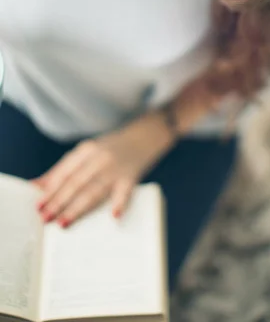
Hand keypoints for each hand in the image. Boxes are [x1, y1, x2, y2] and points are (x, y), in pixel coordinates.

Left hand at [33, 113, 172, 226]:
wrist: (145, 135)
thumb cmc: (111, 148)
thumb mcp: (87, 153)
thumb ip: (64, 169)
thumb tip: (36, 186)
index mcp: (86, 150)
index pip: (65, 171)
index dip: (50, 189)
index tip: (38, 205)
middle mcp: (99, 157)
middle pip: (76, 182)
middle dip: (59, 201)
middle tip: (45, 217)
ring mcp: (116, 167)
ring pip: (94, 189)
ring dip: (78, 207)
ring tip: (63, 222)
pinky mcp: (132, 176)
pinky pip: (125, 191)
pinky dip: (120, 202)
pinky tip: (114, 214)